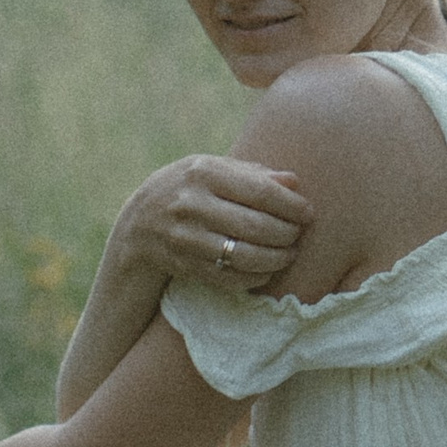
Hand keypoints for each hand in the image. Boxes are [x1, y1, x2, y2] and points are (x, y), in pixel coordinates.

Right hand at [119, 155, 311, 293]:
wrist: (139, 224)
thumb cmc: (188, 189)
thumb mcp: (213, 169)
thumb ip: (253, 174)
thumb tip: (294, 182)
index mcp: (203, 172)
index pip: (260, 191)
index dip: (291, 206)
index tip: (308, 213)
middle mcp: (191, 205)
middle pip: (257, 226)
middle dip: (287, 234)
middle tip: (298, 235)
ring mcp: (186, 238)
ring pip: (246, 256)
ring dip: (276, 259)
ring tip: (289, 253)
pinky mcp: (185, 266)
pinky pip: (231, 278)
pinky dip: (255, 276)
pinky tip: (266, 269)